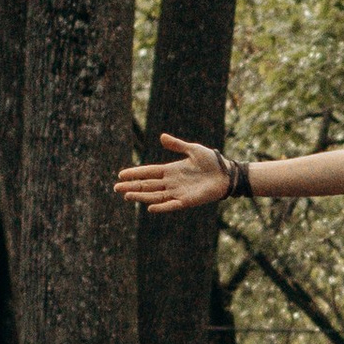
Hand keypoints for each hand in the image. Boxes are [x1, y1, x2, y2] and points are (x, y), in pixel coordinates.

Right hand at [114, 132, 231, 213]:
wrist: (226, 174)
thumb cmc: (212, 161)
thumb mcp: (193, 149)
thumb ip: (177, 145)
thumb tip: (161, 137)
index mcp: (171, 170)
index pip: (149, 172)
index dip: (135, 173)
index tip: (121, 175)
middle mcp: (172, 182)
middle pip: (147, 185)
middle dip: (132, 186)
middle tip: (117, 188)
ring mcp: (178, 192)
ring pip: (155, 195)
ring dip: (141, 196)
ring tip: (127, 196)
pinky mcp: (187, 201)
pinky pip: (171, 204)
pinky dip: (161, 206)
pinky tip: (150, 206)